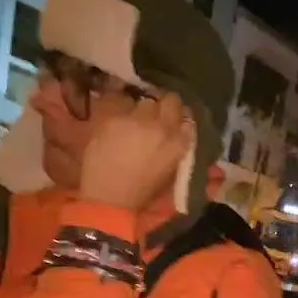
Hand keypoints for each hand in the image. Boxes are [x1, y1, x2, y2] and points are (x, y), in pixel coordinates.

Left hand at [79, 92, 193, 209]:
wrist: (108, 198)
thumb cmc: (141, 192)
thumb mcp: (169, 172)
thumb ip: (178, 146)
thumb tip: (183, 128)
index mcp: (179, 143)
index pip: (188, 116)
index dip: (180, 115)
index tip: (174, 119)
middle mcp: (162, 127)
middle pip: (169, 100)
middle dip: (163, 106)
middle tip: (154, 117)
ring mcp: (137, 120)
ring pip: (145, 102)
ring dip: (142, 110)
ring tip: (133, 123)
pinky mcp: (114, 118)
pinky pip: (121, 106)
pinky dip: (121, 115)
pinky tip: (115, 128)